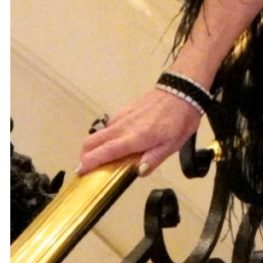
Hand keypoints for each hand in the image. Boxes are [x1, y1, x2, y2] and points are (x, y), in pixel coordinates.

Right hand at [77, 88, 201, 177]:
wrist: (183, 89)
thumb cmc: (180, 117)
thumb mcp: (173, 144)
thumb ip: (154, 159)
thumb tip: (138, 172)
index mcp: (136, 137)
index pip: (105, 151)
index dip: (89, 163)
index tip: (80, 172)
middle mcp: (125, 126)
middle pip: (92, 141)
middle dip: (85, 156)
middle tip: (88, 167)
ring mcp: (123, 116)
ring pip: (98, 133)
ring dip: (94, 146)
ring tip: (102, 157)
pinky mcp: (125, 109)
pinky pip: (109, 125)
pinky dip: (105, 136)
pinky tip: (117, 141)